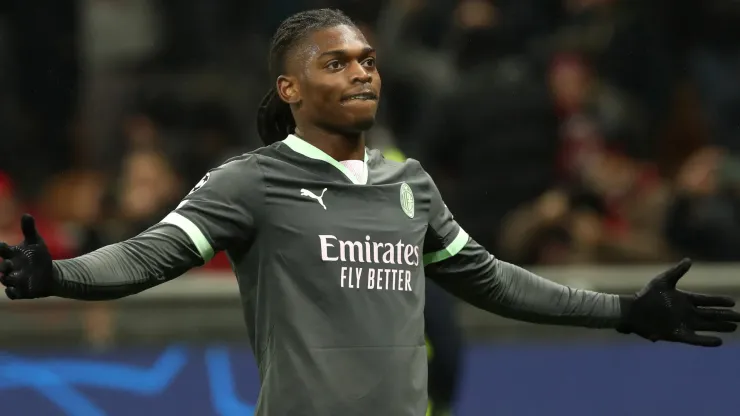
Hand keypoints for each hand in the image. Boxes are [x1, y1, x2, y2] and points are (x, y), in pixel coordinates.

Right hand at [0, 214, 54, 298]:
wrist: (48, 274)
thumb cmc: (38, 256)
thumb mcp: (36, 242)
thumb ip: (29, 230)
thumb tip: (26, 214)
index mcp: (12, 255)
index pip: (2, 250)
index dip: (0, 247)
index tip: (2, 245)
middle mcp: (10, 267)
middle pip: (2, 267)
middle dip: (3, 265)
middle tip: (8, 263)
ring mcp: (14, 280)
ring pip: (5, 280)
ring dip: (7, 278)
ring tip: (14, 276)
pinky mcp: (20, 291)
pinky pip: (12, 294)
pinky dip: (12, 292)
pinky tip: (13, 290)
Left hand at [617, 258, 739, 346]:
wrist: (632, 311)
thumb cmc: (646, 295)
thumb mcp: (663, 281)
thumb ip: (677, 272)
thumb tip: (689, 260)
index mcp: (684, 299)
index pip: (707, 300)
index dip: (719, 301)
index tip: (733, 301)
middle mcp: (687, 312)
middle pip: (711, 314)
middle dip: (726, 315)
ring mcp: (683, 324)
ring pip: (707, 326)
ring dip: (720, 327)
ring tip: (734, 327)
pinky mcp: (677, 335)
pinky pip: (695, 339)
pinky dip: (706, 341)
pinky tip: (719, 341)